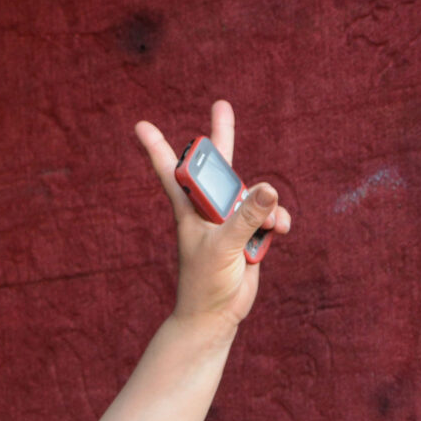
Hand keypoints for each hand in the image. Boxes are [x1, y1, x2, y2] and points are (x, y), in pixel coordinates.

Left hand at [131, 99, 289, 330]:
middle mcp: (210, 210)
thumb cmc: (205, 283)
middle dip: (221, 136)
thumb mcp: (224, 247)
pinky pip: (271, 215)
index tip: (141, 125)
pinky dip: (278, 221)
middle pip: (218, 165)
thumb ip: (247, 217)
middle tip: (221, 104)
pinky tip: (279, 232)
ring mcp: (231, 221)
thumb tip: (268, 188)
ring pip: (255, 194)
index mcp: (190, 209)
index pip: (171, 172)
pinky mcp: (250, 234)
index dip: (158, 147)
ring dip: (266, 206)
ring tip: (268, 226)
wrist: (216, 316)